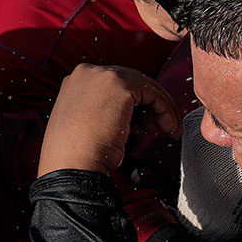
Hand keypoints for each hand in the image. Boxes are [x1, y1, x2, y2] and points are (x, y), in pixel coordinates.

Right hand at [40, 64, 181, 177]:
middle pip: (132, 83)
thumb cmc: (78, 156)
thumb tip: (132, 115)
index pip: (115, 86)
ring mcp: (102, 76)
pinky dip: (166, 109)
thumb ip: (104, 112)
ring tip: (166, 131)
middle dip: (149, 106)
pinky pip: (153, 93)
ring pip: (145, 86)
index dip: (134, 106)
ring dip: (161, 109)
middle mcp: (87, 73)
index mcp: (76, 83)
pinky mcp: (119, 86)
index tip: (144, 127)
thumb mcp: (88, 125)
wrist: (72, 167)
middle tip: (161, 129)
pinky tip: (169, 128)